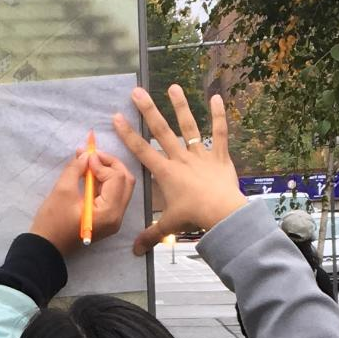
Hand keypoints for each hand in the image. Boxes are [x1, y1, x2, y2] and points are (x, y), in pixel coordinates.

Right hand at [28, 144, 135, 255]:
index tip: (85, 155)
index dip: (102, 163)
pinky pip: (112, 195)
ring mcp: (113, 219)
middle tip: (92, 155)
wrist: (46, 248)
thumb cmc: (52, 222)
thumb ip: (77, 169)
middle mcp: (117, 217)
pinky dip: (104, 182)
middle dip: (110, 164)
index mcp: (109, 212)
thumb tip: (87, 155)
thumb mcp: (62, 191)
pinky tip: (90, 174)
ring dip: (107, 172)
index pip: (116, 178)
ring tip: (88, 162)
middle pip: (125, 181)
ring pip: (121, 187)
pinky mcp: (107, 219)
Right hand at [112, 86, 248, 248]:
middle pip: (161, 131)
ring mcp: (200, 155)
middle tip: (137, 91)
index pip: (142, 150)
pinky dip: (219, 115)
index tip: (116, 117)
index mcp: (165, 172)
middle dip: (148, 110)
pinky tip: (217, 97)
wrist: (222, 213)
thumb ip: (151, 235)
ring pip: (189, 126)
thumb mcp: (170, 226)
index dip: (128, 134)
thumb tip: (135, 250)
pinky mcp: (220, 156)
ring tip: (173, 86)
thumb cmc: (194, 217)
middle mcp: (180, 158)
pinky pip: (220, 133)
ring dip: (180, 105)